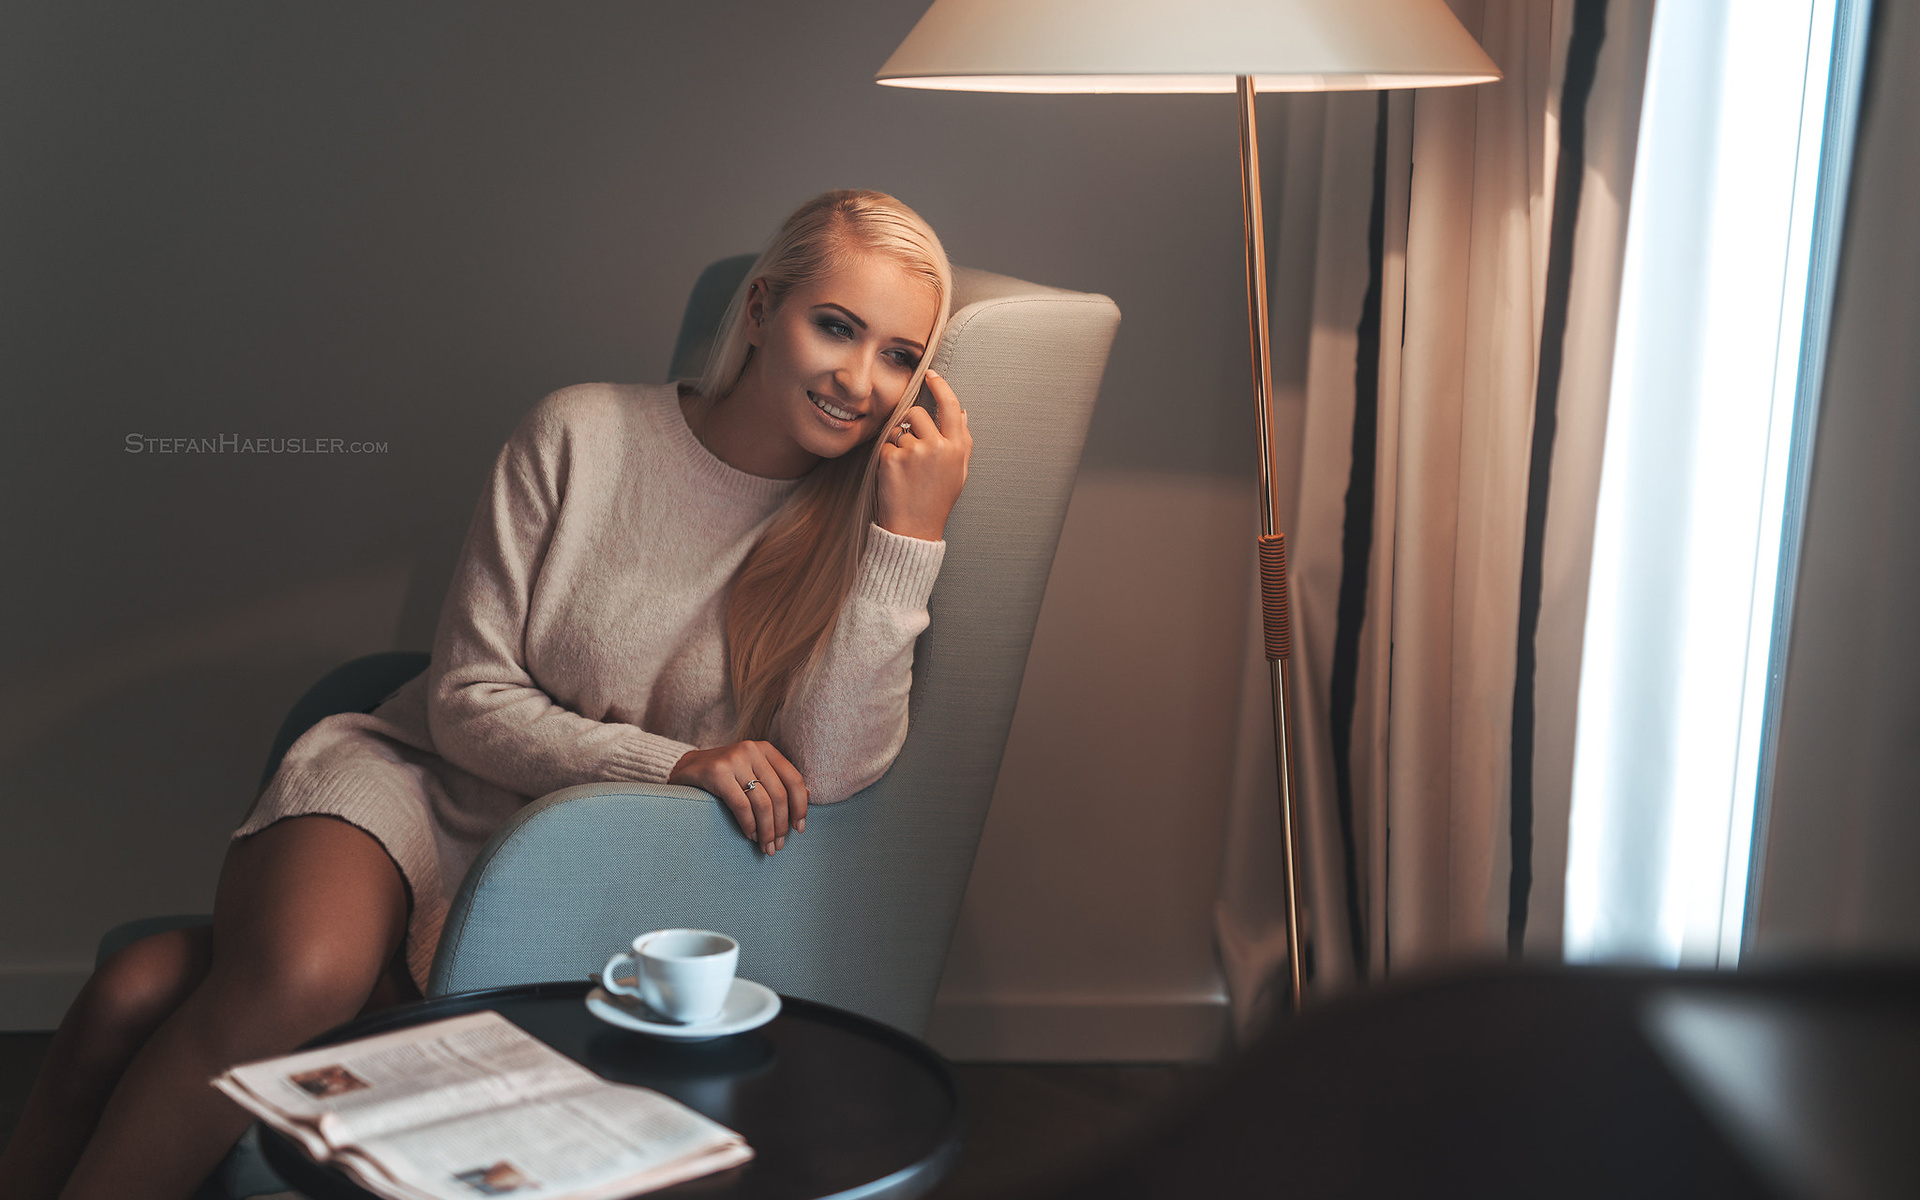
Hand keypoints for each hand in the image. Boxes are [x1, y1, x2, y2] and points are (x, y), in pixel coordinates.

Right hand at [669, 741, 808, 854]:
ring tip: (766, 846)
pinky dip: (749, 825)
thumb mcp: (753, 771)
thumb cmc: (725, 775)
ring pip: (762, 803)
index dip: (800, 807)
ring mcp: (734, 760)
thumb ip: (776, 780)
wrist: (685, 768)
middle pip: (778, 795)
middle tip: (778, 845)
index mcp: (766, 749)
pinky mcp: (717, 773)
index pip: (793, 779)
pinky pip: (741, 806)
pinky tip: (750, 835)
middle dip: (781, 825)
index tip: (799, 829)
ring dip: (766, 830)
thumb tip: (808, 795)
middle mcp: (752, 750)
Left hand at [876, 369, 971, 541]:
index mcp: (957, 448)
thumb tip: (962, 413)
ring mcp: (915, 452)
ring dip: (898, 443)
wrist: (914, 528)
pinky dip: (887, 457)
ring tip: (905, 469)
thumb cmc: (937, 500)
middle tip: (911, 448)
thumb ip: (961, 440)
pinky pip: (886, 444)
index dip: (940, 386)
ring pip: (899, 429)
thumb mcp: (958, 471)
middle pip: (917, 413)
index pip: (951, 405)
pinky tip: (895, 476)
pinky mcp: (892, 458)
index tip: (930, 375)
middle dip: (910, 424)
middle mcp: (939, 446)